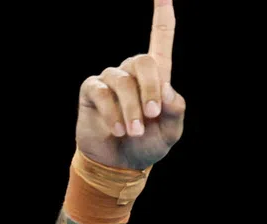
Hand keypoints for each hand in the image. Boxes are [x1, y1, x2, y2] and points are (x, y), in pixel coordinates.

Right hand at [77, 0, 184, 170]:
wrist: (121, 163)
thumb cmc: (148, 144)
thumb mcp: (170, 132)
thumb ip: (175, 112)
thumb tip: (166, 91)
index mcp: (156, 76)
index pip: (161, 40)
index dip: (162, 17)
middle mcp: (132, 71)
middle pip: (143, 61)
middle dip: (151, 89)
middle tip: (152, 115)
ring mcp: (110, 79)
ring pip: (123, 82)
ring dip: (131, 111)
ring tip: (134, 133)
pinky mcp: (91, 89)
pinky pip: (102, 93)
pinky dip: (113, 114)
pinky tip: (117, 130)